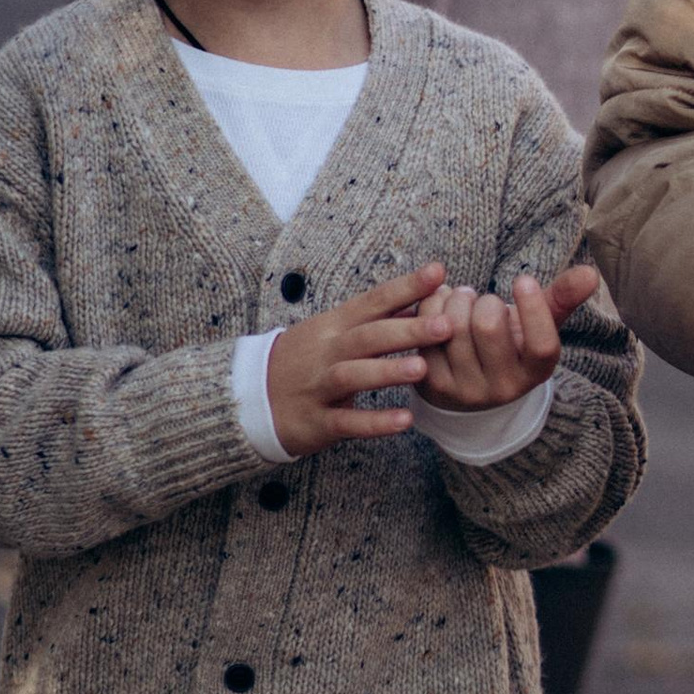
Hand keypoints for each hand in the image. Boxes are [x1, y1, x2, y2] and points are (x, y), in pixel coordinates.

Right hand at [265, 263, 445, 454]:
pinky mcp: (316, 421)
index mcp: (335, 326)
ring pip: (353, 375)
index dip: (405, 286)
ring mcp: (319, 386)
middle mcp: (327, 352)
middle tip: (446, 324)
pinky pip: (346, 421)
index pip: (373, 301)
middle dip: (407, 330)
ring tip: (422, 369)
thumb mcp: (333, 332)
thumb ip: (376, 319)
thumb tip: (423, 300)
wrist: (247, 398)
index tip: (439, 271)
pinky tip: (405, 422)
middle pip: (368, 336)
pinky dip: (374, 422)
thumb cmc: (303, 361)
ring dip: (387, 372)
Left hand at [412, 260, 598, 410]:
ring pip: (453, 327)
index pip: (542, 345)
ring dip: (456, 300)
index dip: (533, 309)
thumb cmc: (511, 344)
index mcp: (537, 372)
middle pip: (488, 327)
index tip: (524, 279)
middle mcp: (504, 388)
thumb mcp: (539, 325)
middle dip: (484, 300)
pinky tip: (440, 308)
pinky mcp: (433, 385)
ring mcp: (466, 390)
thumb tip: (591, 273)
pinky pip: (428, 332)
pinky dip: (432, 308)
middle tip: (483, 298)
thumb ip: (563, 298)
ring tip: (463, 300)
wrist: (473, 385)